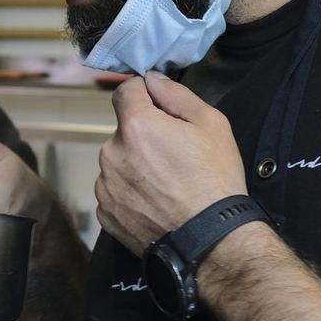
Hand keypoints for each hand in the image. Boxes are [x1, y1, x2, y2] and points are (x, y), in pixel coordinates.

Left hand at [96, 71, 245, 254]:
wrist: (211, 241)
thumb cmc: (215, 180)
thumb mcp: (211, 124)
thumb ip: (176, 94)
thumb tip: (151, 79)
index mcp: (135, 126)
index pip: (125, 91)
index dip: (143, 94)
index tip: (158, 106)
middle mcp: (110, 153)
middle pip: (123, 131)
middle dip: (143, 136)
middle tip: (173, 156)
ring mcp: (105, 186)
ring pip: (117, 162)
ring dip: (134, 165)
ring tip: (166, 185)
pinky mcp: (105, 213)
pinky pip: (114, 190)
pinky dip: (130, 193)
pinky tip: (155, 203)